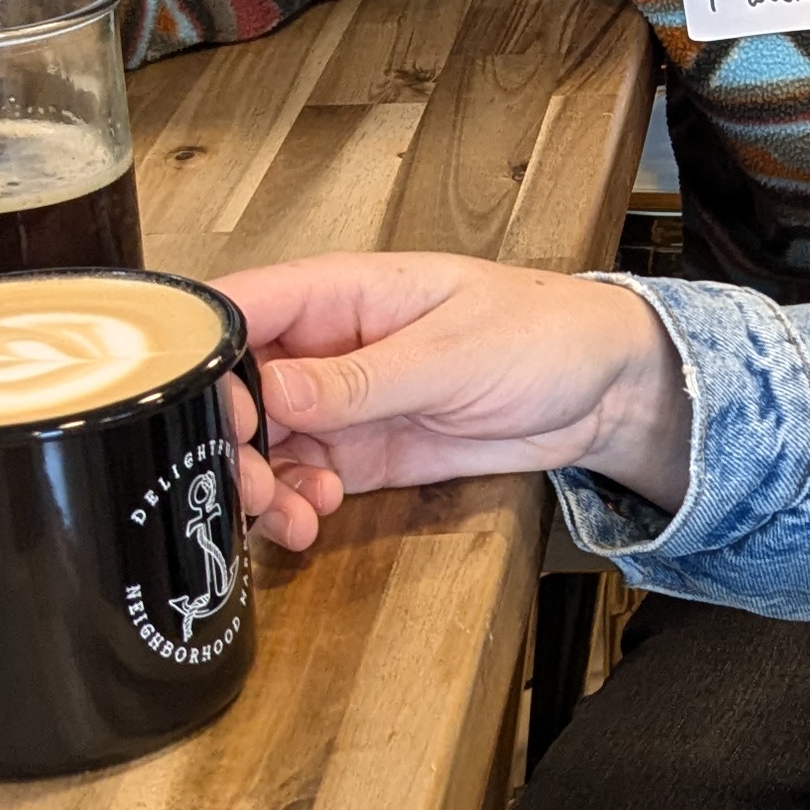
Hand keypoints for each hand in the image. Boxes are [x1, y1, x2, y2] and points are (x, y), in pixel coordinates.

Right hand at [214, 250, 690, 552]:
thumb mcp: (451, 355)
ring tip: (291, 515)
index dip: (203, 361)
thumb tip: (270, 387)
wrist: (606, 389)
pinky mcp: (363, 448)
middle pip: (234, 387)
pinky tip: (314, 517)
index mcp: (338, 292)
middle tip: (249, 486)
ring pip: (260, 441)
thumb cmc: (542, 334)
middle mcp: (326, 345)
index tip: (209, 416)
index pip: (236, 309)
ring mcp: (342, 400)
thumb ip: (359, 379)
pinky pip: (302, 475)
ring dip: (260, 483)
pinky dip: (295, 503)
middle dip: (227, 441)